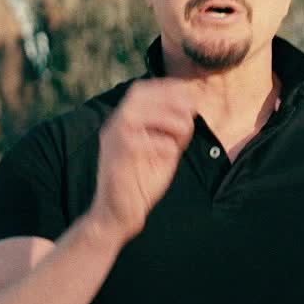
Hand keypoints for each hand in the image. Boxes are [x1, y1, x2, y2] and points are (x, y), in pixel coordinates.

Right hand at [89, 78, 196, 242]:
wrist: (117, 215)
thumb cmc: (140, 183)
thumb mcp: (161, 150)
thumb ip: (172, 130)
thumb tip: (190, 109)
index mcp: (121, 122)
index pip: (140, 90)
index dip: (166, 89)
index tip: (189, 99)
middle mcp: (113, 126)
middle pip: (137, 95)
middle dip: (169, 100)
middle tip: (190, 114)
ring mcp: (113, 140)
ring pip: (140, 114)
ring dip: (168, 122)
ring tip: (180, 138)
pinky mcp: (117, 157)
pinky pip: (142, 141)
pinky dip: (162, 146)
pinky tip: (169, 154)